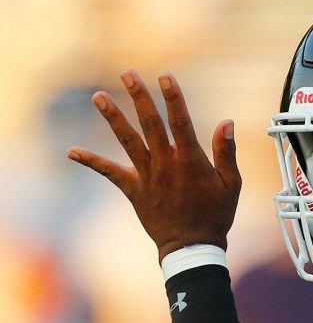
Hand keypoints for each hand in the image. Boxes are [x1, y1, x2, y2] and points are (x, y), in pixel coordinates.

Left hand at [67, 70, 241, 261]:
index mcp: (191, 161)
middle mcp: (166, 164)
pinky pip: (110, 173)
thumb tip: (227, 122)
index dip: (173, 98)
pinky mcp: (134, 191)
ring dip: (113, 118)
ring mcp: (147, 177)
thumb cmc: (216, 216)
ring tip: (98, 97)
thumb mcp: (231, 185)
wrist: (192, 249)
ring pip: (128, 142)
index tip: (165, 76)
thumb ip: (227, 153)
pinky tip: (71, 152)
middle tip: (127, 73)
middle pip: (150, 124)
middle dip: (139, 97)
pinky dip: (91, 162)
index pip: (180, 122)